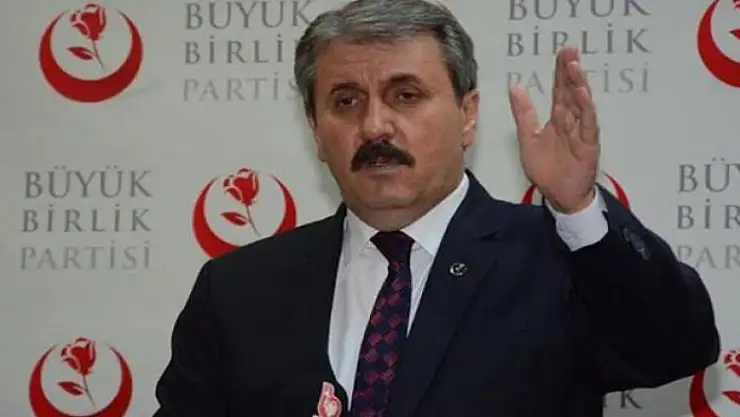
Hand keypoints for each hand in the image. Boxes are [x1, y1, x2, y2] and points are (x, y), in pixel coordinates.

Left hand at [509, 46, 599, 212]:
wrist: (559, 196)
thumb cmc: (546, 169)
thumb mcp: (528, 139)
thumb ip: (523, 114)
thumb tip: (515, 87)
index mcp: (558, 119)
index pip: (560, 91)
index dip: (560, 72)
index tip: (561, 53)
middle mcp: (571, 121)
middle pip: (571, 92)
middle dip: (570, 71)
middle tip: (569, 50)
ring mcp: (581, 131)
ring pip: (580, 104)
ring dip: (578, 85)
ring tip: (573, 67)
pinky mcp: (588, 144)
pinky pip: (587, 123)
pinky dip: (585, 108)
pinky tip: (581, 94)